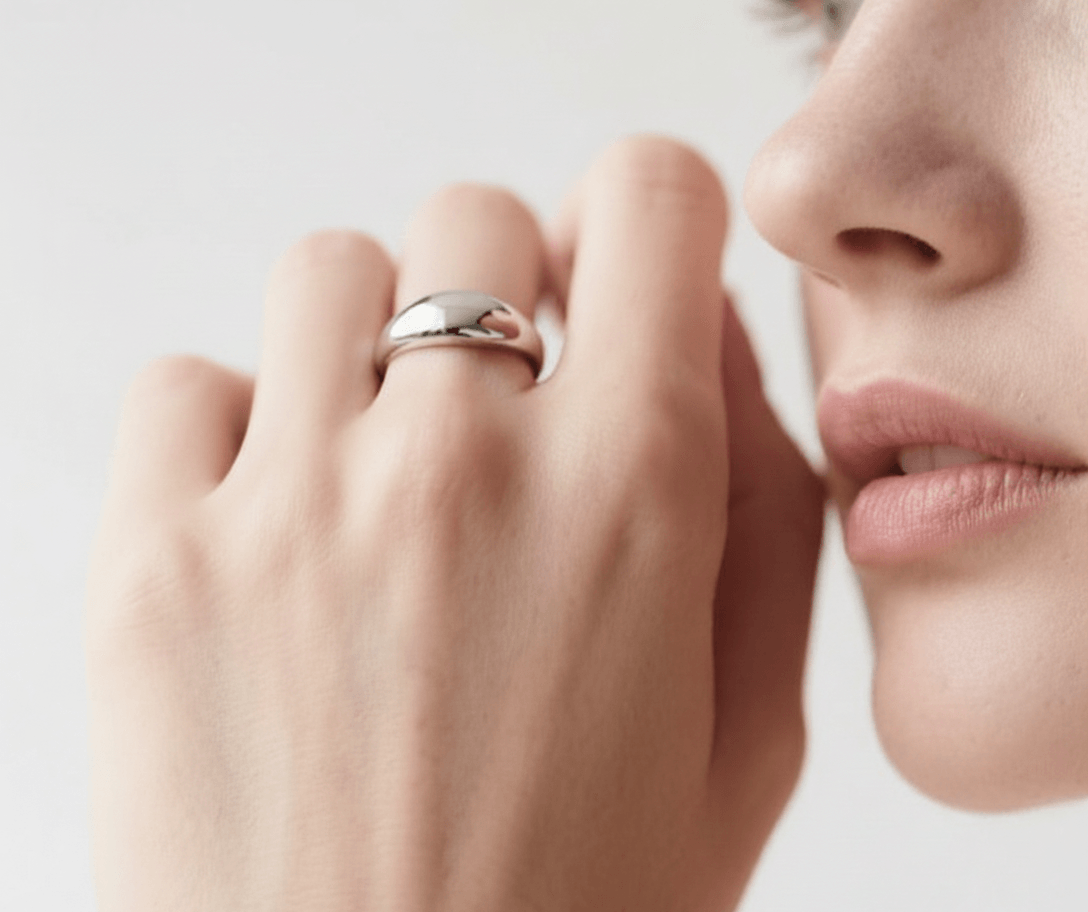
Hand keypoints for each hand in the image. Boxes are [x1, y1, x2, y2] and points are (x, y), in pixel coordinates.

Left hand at [86, 135, 823, 911]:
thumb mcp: (744, 737)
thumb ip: (760, 510)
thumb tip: (701, 338)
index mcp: (632, 499)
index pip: (650, 201)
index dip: (643, 217)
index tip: (618, 276)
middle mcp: (458, 468)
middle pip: (471, 217)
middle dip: (499, 290)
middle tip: (495, 408)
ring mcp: (289, 505)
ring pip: (324, 270)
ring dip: (363, 345)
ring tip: (377, 473)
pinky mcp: (147, 565)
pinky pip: (184, 384)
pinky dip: (231, 431)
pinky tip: (273, 534)